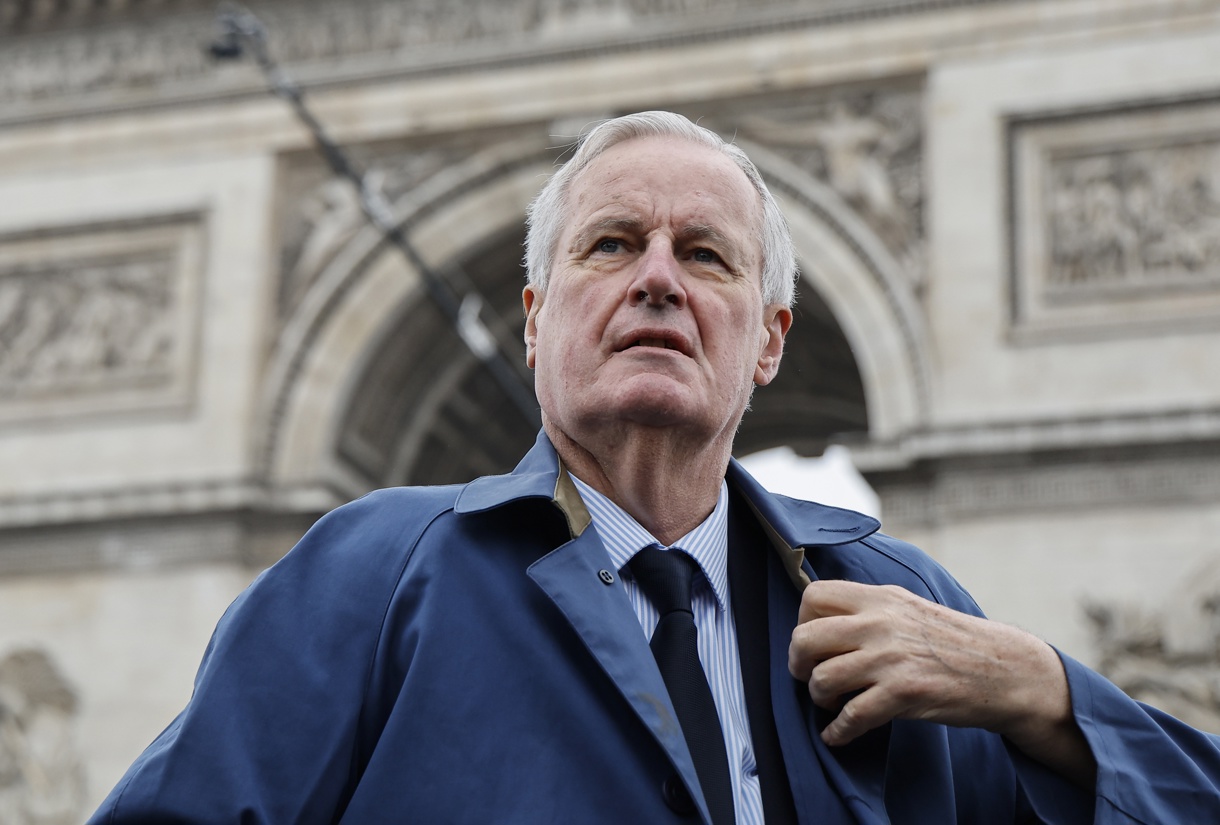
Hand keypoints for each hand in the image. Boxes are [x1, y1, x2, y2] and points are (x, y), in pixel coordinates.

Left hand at [787, 579, 1095, 785]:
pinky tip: (838, 734)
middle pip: (806, 639)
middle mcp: (881, 623)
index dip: (803, 622)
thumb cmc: (952, 641)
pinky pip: (851, 716)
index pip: (813, 597)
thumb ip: (868, 610)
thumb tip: (821, 621)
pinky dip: (838, 731)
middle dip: (798, 663)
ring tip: (833, 702)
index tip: (813, 642)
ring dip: (819, 698)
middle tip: (808, 675)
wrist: (1005, 670)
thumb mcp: (908, 607)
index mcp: (880, 598)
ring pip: (822, 679)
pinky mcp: (905, 693)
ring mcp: (892, 658)